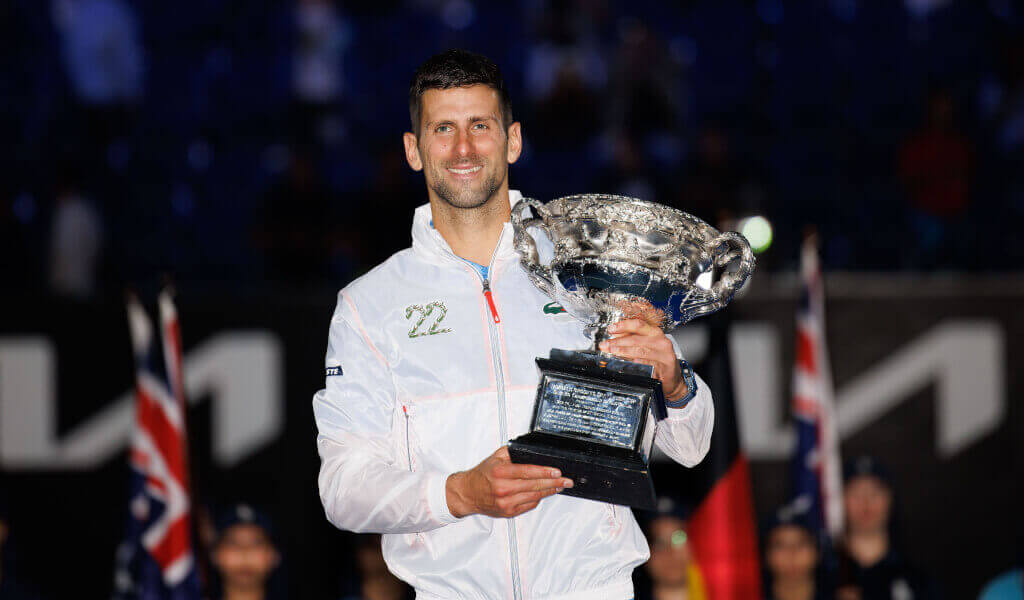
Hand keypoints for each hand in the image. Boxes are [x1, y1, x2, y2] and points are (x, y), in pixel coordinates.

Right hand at [445, 447, 572, 518]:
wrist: (467, 493)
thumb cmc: (482, 474)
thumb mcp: (495, 457)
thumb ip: (513, 452)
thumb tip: (532, 451)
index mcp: (500, 473)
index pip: (528, 472)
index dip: (545, 472)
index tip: (558, 472)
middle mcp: (503, 489)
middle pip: (535, 486)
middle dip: (554, 483)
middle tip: (567, 481)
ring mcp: (506, 503)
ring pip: (534, 497)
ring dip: (549, 491)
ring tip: (560, 486)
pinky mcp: (508, 512)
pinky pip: (529, 505)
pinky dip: (538, 498)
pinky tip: (544, 493)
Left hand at [598, 318, 687, 401]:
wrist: (672, 378)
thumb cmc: (658, 359)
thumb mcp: (646, 345)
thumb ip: (631, 339)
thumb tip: (614, 335)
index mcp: (656, 333)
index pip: (639, 325)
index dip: (623, 326)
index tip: (611, 329)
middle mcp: (661, 342)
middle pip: (637, 339)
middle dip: (618, 342)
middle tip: (606, 345)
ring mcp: (664, 355)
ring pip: (641, 351)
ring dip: (624, 351)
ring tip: (613, 351)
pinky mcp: (664, 368)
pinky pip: (649, 365)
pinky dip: (638, 363)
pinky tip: (630, 363)